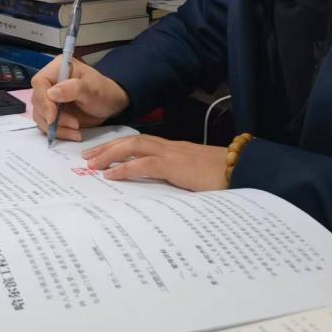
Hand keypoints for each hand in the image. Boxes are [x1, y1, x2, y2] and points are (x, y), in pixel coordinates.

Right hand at [30, 57, 128, 141]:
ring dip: (56, 128)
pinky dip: (58, 132)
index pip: (39, 82)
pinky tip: (74, 134)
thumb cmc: (104, 92)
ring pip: (40, 115)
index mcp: (58, 68)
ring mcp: (49, 98)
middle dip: (53, 117)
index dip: (43, 101)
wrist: (111, 106)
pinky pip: (46, 124)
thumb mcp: (93, 90)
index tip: (53, 117)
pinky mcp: (51, 112)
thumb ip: (74, 89)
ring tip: (77, 131)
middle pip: (37, 101)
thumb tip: (51, 93)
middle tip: (75, 124)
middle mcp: (50, 82)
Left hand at [82, 134, 228, 191]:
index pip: (141, 143)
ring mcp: (173, 154)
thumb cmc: (224, 177)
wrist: (244, 170)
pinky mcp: (176, 165)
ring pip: (134, 146)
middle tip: (87, 157)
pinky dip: (126, 168)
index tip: (102, 154)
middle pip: (132, 140)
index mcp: (175, 150)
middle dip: (108, 147)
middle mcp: (171, 147)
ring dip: (111, 153)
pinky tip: (111, 174)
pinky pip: (145, 164)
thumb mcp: (196, 178)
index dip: (120, 147)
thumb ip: (179, 179)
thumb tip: (163, 192)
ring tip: (93, 164)